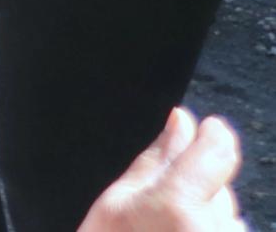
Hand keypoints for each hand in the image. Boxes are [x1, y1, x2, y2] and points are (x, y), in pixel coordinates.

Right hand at [87, 111, 244, 231]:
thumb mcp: (116, 203)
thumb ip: (155, 160)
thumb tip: (180, 122)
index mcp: (179, 203)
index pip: (217, 150)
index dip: (213, 133)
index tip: (209, 127)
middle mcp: (213, 225)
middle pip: (217, 185)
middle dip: (196, 188)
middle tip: (161, 206)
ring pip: (224, 211)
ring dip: (203, 213)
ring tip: (167, 229)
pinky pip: (226, 229)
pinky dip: (207, 229)